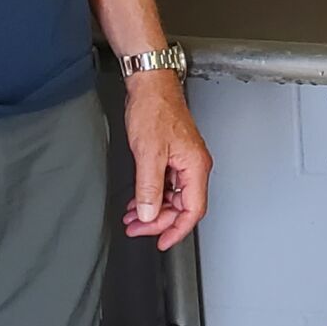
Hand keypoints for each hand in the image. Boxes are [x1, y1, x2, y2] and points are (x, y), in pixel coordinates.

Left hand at [120, 70, 211, 250]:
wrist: (149, 84)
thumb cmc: (154, 109)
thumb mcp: (148, 154)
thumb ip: (149, 188)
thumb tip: (149, 215)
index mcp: (195, 166)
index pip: (192, 210)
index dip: (177, 230)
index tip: (161, 242)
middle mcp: (193, 165)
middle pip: (181, 206)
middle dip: (158, 221)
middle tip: (135, 228)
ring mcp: (183, 160)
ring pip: (172, 197)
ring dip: (152, 209)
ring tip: (131, 218)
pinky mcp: (172, 155)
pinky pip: (165, 184)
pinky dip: (150, 195)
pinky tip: (136, 201)